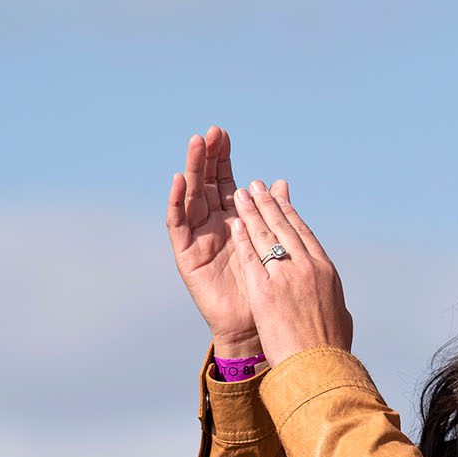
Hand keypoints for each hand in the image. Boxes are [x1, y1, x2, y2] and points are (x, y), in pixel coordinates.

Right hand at [166, 126, 260, 355]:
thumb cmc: (263, 286)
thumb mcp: (269, 244)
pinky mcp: (185, 254)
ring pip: (191, 196)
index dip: (223, 158)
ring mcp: (197, 237)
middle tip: (210, 132)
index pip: (224, 181)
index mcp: (233, 219)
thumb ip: (272, 213)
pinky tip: (179, 181)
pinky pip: (178, 224)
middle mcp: (212, 224)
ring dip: (191, 170)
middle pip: (205, 183)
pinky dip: (176, 201)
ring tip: (195, 145)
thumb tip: (281, 183)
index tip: (224, 133)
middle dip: (207, 157)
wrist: (254, 324)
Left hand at [226, 179, 353, 365]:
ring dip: (252, 212)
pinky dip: (243, 238)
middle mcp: (308, 268)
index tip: (280, 200)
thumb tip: (339, 307)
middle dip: (268, 204)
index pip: (304, 235)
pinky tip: (235, 223)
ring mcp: (287, 278)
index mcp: (326, 272)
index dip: (290, 214)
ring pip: (266, 236)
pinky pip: (251, 257)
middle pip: (284, 228)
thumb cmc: (331, 349)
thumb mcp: (339, 319)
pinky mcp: (266, 291)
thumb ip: (335, 306)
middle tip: (257, 186)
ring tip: (240, 194)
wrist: (320, 367)